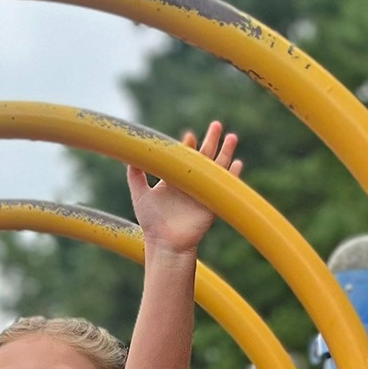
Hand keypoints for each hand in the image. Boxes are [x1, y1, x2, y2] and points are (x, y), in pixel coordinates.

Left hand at [126, 121, 242, 253]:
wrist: (165, 243)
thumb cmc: (151, 222)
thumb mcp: (139, 194)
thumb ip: (135, 174)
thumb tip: (129, 154)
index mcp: (175, 179)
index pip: (185, 156)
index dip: (188, 145)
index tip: (188, 136)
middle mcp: (190, 183)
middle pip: (204, 157)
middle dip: (211, 140)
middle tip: (216, 124)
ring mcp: (202, 192)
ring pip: (217, 168)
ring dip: (225, 153)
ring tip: (232, 137)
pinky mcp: (212, 204)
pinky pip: (224, 188)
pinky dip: (232, 176)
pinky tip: (238, 164)